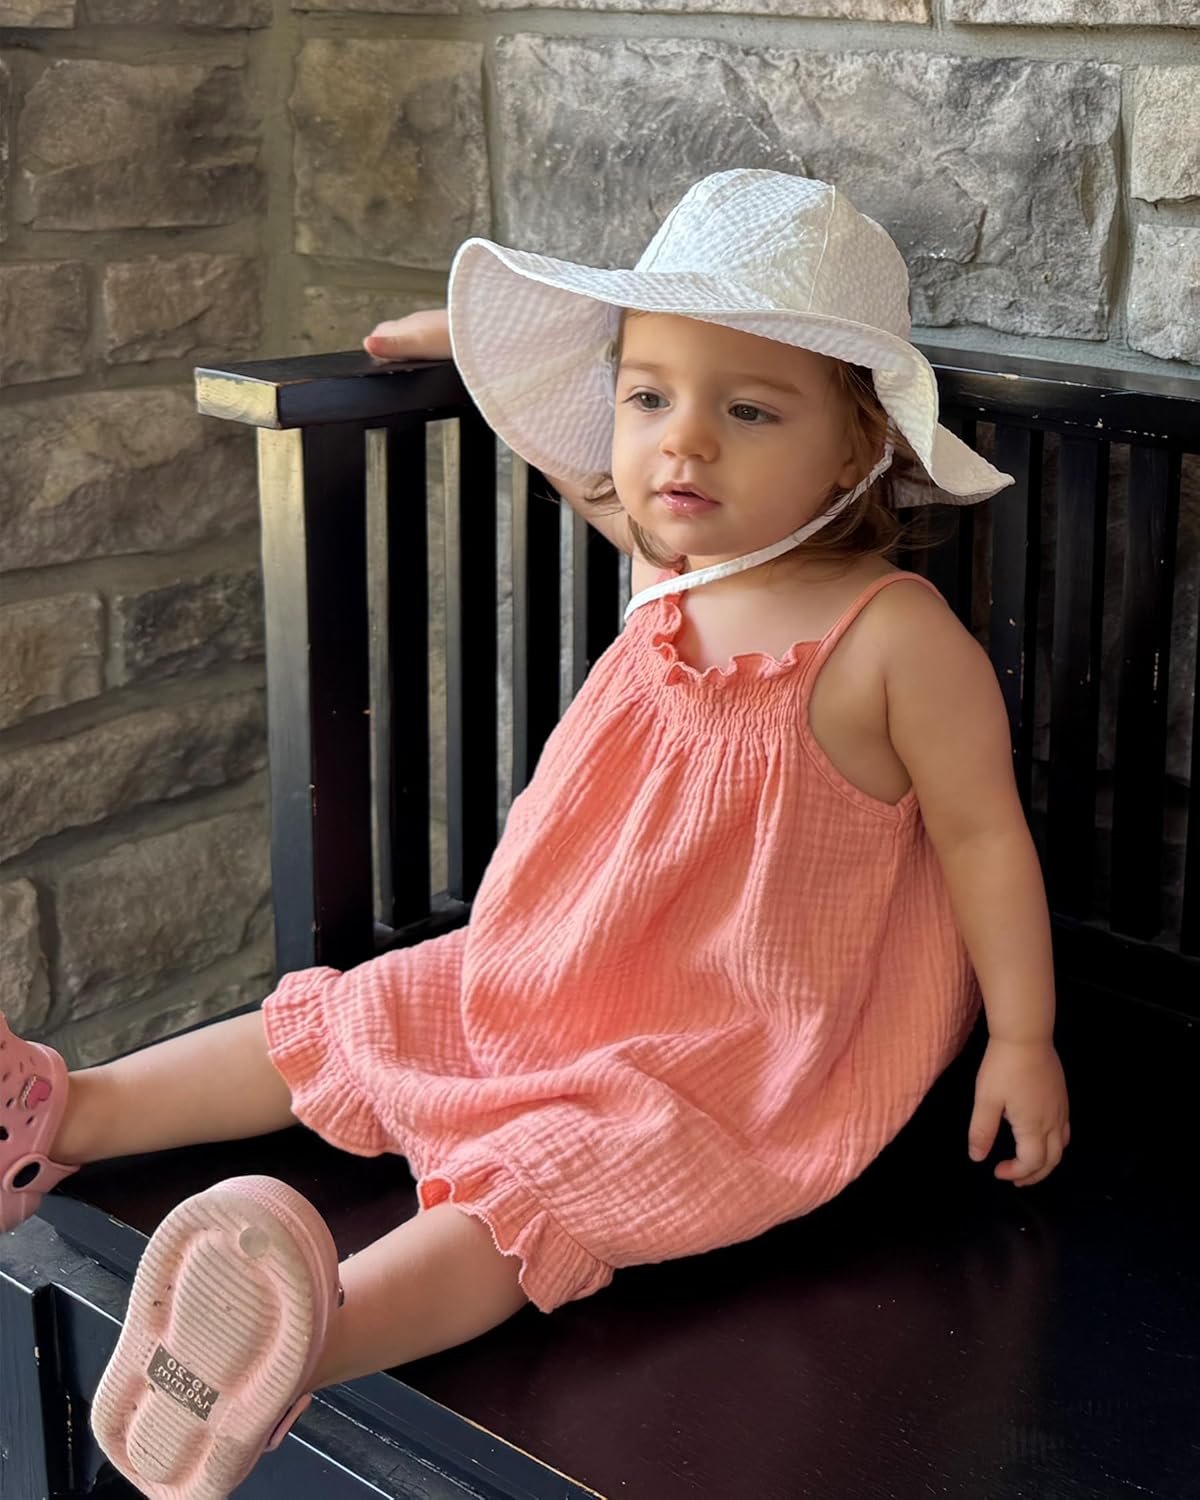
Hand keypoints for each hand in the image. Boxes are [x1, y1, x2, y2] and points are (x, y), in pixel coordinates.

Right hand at [363, 308, 450, 362]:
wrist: (488, 327)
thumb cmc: (457, 335)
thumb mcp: (419, 344)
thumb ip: (393, 346)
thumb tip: (367, 344)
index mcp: (409, 326)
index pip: (382, 333)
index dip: (376, 346)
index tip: (374, 360)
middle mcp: (421, 322)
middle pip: (398, 331)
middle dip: (391, 344)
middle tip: (389, 361)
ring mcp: (437, 324)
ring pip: (417, 332)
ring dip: (411, 344)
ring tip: (412, 360)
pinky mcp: (454, 330)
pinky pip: (435, 336)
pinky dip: (430, 345)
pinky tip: (439, 355)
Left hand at [967, 1037, 1069, 1187]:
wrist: (1026, 1036)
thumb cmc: (1003, 1067)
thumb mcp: (986, 1099)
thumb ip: (982, 1131)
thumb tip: (978, 1158)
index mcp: (1034, 1126)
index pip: (1031, 1163)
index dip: (1015, 1172)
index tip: (996, 1171)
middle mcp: (1053, 1122)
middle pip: (1052, 1161)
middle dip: (1034, 1175)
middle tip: (1015, 1179)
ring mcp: (1061, 1109)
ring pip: (1062, 1147)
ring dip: (1047, 1162)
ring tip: (1029, 1166)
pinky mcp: (1062, 1098)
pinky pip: (1065, 1131)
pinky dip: (1055, 1145)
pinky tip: (1042, 1139)